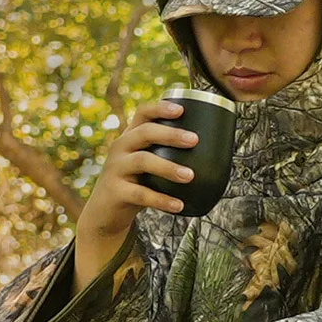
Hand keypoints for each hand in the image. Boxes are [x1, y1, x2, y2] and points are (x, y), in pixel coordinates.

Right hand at [73, 99, 197, 292]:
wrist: (105, 213)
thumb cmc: (136, 184)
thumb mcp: (147, 166)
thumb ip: (168, 157)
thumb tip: (216, 155)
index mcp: (130, 137)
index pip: (142, 113)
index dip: (160, 108)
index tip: (182, 109)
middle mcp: (120, 148)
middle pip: (144, 133)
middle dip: (171, 134)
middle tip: (195, 140)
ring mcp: (115, 169)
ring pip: (143, 161)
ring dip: (169, 168)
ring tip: (190, 176)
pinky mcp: (115, 192)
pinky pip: (141, 194)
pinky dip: (162, 200)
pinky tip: (178, 205)